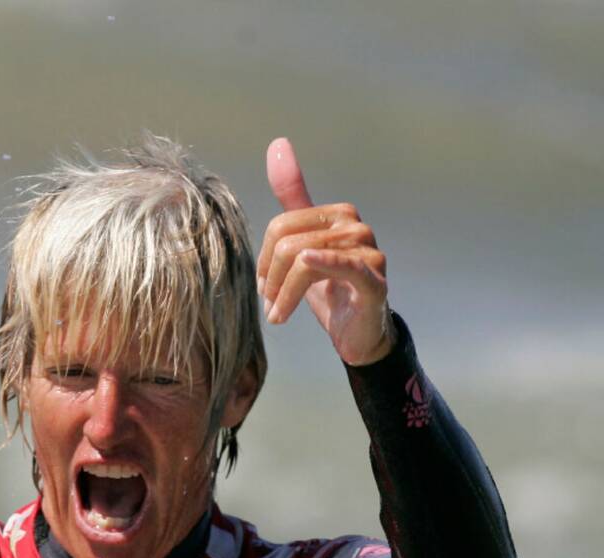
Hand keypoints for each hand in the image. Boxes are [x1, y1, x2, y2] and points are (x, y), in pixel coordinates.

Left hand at [257, 137, 395, 365]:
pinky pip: (343, 267)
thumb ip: (292, 199)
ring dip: (283, 294)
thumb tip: (279, 143)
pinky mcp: (374, 280)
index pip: (281, 225)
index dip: (264, 258)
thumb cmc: (329, 289)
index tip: (264, 284)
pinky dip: (322, 265)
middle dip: (270, 277)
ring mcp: (369, 252)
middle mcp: (356, 226)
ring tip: (278, 314)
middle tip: (270, 303)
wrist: (357, 332)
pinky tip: (304, 268)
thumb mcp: (303, 243)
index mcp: (338, 215)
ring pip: (302, 260)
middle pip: (288, 241)